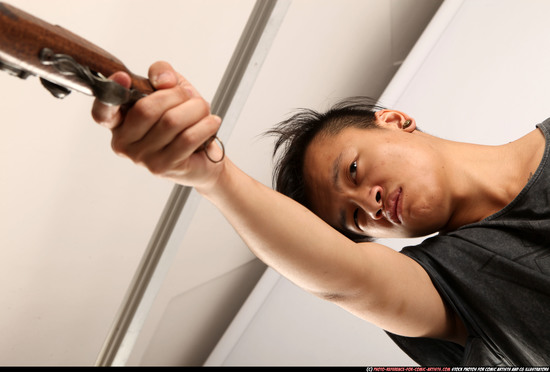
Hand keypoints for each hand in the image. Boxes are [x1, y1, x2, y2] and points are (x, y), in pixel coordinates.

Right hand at [91, 61, 223, 189]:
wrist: (203, 157)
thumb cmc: (183, 122)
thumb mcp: (171, 89)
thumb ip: (162, 74)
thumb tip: (163, 80)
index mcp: (118, 122)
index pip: (103, 111)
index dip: (111, 90)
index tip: (124, 77)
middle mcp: (124, 142)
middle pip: (147, 109)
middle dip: (177, 96)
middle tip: (191, 97)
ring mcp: (142, 158)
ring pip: (171, 122)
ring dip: (196, 110)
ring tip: (204, 111)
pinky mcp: (162, 167)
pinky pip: (187, 139)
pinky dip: (205, 126)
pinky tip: (212, 122)